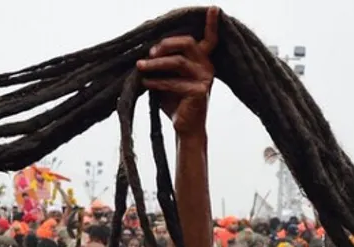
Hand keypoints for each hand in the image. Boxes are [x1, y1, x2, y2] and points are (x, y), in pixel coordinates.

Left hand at [137, 7, 219, 136]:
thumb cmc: (175, 101)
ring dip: (155, 64)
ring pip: (178, 62)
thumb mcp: (168, 77)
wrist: (184, 127)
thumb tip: (145, 50)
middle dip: (165, 44)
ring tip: (140, 67)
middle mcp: (208, 66)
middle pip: (187, 43)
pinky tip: (145, 83)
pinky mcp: (200, 91)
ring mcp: (205, 78)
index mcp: (202, 60)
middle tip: (149, 52)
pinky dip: (156, 82)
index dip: (212, 23)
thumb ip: (164, 62)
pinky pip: (174, 82)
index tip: (214, 8)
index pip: (210, 39)